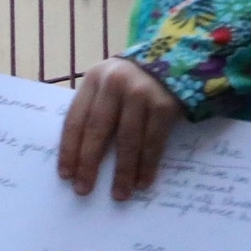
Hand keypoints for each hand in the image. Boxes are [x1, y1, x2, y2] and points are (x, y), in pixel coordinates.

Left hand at [57, 58, 187, 200]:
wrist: (185, 56)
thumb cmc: (138, 77)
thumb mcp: (110, 82)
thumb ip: (96, 106)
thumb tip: (80, 154)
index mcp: (94, 78)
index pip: (75, 119)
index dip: (69, 149)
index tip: (66, 175)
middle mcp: (115, 83)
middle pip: (97, 131)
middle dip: (89, 164)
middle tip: (83, 190)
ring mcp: (142, 93)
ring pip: (127, 140)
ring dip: (123, 172)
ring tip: (119, 194)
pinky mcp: (165, 104)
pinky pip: (153, 141)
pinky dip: (147, 164)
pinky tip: (143, 182)